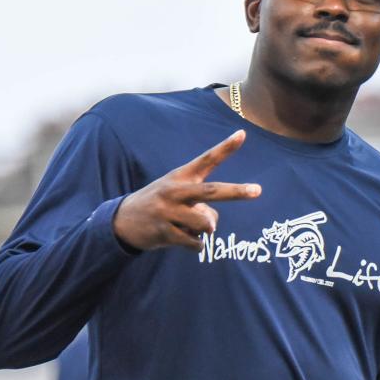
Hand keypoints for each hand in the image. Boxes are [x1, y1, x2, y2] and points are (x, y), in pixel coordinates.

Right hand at [113, 130, 261, 250]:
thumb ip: (202, 207)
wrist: (122, 221)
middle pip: (212, 191)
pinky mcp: (164, 232)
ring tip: (188, 225)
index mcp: (181, 176)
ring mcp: (168, 212)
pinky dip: (196, 244)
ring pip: (206, 223)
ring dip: (206, 229)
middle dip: (237, 192)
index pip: (207, 159)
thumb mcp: (178, 196)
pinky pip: (196, 242)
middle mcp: (175, 191)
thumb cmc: (161, 204)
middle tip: (257, 190)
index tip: (242, 134)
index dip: (225, 148)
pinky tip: (181, 238)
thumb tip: (211, 227)